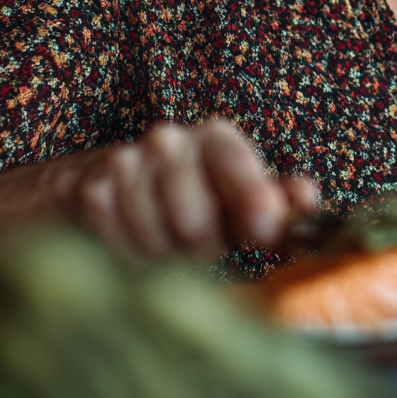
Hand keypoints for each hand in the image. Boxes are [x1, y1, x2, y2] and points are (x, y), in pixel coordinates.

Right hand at [69, 120, 317, 259]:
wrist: (109, 184)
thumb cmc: (192, 195)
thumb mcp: (239, 197)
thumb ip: (277, 201)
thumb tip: (305, 200)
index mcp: (215, 138)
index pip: (234, 162)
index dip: (252, 197)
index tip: (265, 229)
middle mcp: (169, 142)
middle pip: (195, 220)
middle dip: (203, 248)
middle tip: (201, 243)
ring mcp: (126, 164)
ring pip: (158, 241)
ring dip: (166, 256)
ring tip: (167, 241)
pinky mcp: (91, 192)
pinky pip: (121, 248)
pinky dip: (132, 258)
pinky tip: (135, 241)